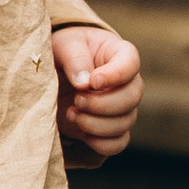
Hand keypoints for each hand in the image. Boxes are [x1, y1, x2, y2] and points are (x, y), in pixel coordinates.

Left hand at [52, 23, 141, 167]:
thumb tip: (84, 82)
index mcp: (118, 53)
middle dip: (103, 104)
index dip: (115, 75)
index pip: (131, 63)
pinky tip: (81, 132)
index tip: (93, 82)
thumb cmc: (64, 51)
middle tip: (77, 100)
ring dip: (96, 124)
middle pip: (132, 97)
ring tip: (72, 113)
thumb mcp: (64, 44)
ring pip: (125, 122)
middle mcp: (127, 81)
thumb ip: (75, 58)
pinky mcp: (112, 129)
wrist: (55, 72)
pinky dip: (100, 143)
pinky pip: (118, 143)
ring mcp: (123, 107)